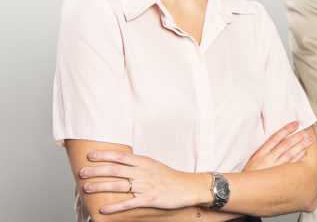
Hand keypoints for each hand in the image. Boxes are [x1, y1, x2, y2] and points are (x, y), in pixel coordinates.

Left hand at [79, 150, 204, 213]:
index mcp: (143, 162)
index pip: (120, 156)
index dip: (104, 155)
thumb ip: (137, 164)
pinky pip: (128, 203)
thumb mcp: (153, 165)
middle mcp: (143, 172)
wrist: (186, 187)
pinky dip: (114, 207)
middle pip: (115, 170)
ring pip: (118, 186)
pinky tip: (103, 210)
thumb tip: (119, 162)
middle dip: (96, 171)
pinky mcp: (148, 199)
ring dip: (100, 187)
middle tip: (82, 172)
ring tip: (86, 188)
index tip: (90, 156)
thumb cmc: (169, 176)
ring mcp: (145, 186)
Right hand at [244, 122, 313, 170]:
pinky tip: (303, 153)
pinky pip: (289, 165)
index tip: (295, 124)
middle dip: (298, 136)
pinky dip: (297, 158)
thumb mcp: (253, 160)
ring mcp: (273, 167)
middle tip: (307, 131)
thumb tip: (277, 141)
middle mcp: (267, 159)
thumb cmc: (249, 176)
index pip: (275, 137)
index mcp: (260, 153)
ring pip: (289, 153)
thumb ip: (264, 151)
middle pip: (285, 144)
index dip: (286, 129)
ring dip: (301, 145)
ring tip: (309, 140)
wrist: (240, 190)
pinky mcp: (277, 176)